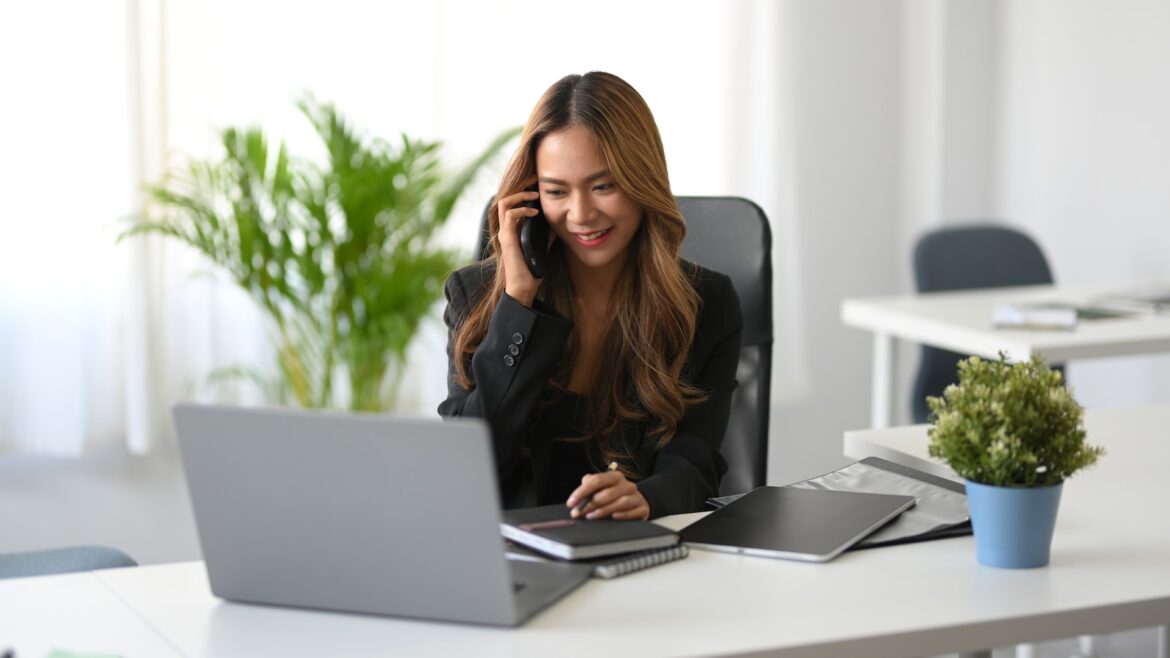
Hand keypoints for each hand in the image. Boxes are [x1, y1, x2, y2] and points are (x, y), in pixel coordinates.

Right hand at [496, 188, 541, 306]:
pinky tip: (535, 212)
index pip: (512, 202)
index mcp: (512, 229)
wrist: (524, 287)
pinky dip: (522, 210)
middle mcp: (505, 228)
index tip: (537, 183)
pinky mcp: (508, 239)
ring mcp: (505, 233)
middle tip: (535, 179)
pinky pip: (510, 216)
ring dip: (520, 195)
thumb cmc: (531, 270)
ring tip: (535, 195)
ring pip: (504, 202)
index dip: (523, 190)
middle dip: (520, 186)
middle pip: (506, 197)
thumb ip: (546, 235)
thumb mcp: (542, 247)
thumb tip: (556, 224)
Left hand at [566, 470, 649, 520]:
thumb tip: (578, 497)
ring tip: (591, 517)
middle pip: (607, 493)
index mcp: (615, 477)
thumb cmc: (615, 495)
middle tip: (578, 513)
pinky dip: (623, 515)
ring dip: (603, 511)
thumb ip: (590, 488)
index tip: (571, 503)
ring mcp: (636, 496)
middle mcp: (627, 485)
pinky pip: (634, 512)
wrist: (639, 501)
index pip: (596, 480)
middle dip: (590, 504)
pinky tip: (613, 517)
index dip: (581, 492)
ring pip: (620, 503)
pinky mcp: (643, 508)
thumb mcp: (603, 488)